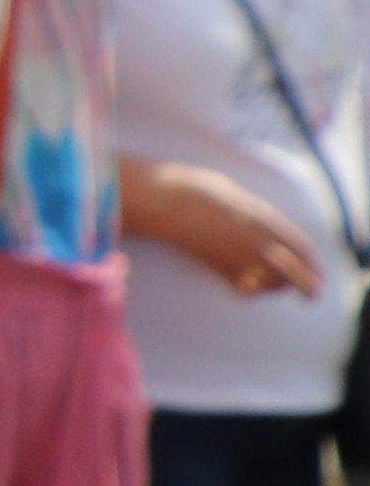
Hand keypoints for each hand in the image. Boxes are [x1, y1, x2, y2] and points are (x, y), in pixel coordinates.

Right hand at [126, 156, 326, 300]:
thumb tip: (268, 227)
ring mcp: (236, 256)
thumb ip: (257, 214)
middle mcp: (255, 241)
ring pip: (268, 281)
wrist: (167, 203)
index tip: (317, 271)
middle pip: (291, 271)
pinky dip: (251, 289)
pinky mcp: (217, 267)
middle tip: (313, 295)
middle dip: (306, 285)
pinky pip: (242, 285)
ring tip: (277, 286)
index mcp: (265, 219)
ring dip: (277, 286)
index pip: (299, 246)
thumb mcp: (238, 195)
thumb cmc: (199, 190)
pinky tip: (250, 286)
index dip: (311, 262)